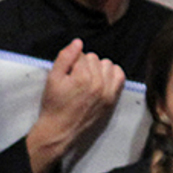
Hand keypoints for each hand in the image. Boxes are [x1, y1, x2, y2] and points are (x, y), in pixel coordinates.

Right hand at [25, 38, 124, 172]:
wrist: (59, 130)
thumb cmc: (54, 105)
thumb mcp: (52, 78)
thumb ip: (65, 57)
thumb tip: (78, 42)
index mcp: (83, 77)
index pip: (82, 54)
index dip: (72, 62)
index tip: (67, 74)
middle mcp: (98, 84)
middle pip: (95, 58)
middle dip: (85, 65)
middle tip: (75, 78)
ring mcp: (107, 93)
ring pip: (108, 65)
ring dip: (98, 68)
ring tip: (88, 79)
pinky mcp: (112, 100)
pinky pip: (119, 77)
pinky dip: (112, 75)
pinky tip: (101, 80)